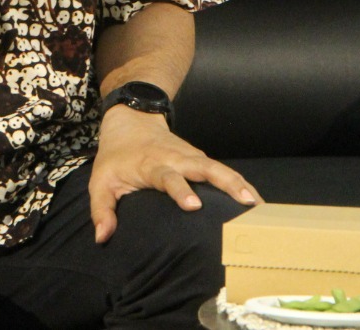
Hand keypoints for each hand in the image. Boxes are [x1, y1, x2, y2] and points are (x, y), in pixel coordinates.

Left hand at [89, 105, 260, 243]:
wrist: (131, 121)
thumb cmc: (116, 157)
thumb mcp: (100, 181)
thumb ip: (101, 209)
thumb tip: (102, 238)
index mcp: (151, 165)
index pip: (167, 177)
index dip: (180, 189)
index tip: (193, 205)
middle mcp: (176, 159)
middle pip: (205, 168)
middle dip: (225, 183)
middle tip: (246, 201)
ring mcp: (191, 157)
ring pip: (219, 168)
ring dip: (239, 183)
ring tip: (259, 205)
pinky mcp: (200, 159)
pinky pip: (222, 171)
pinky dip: (239, 183)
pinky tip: (256, 201)